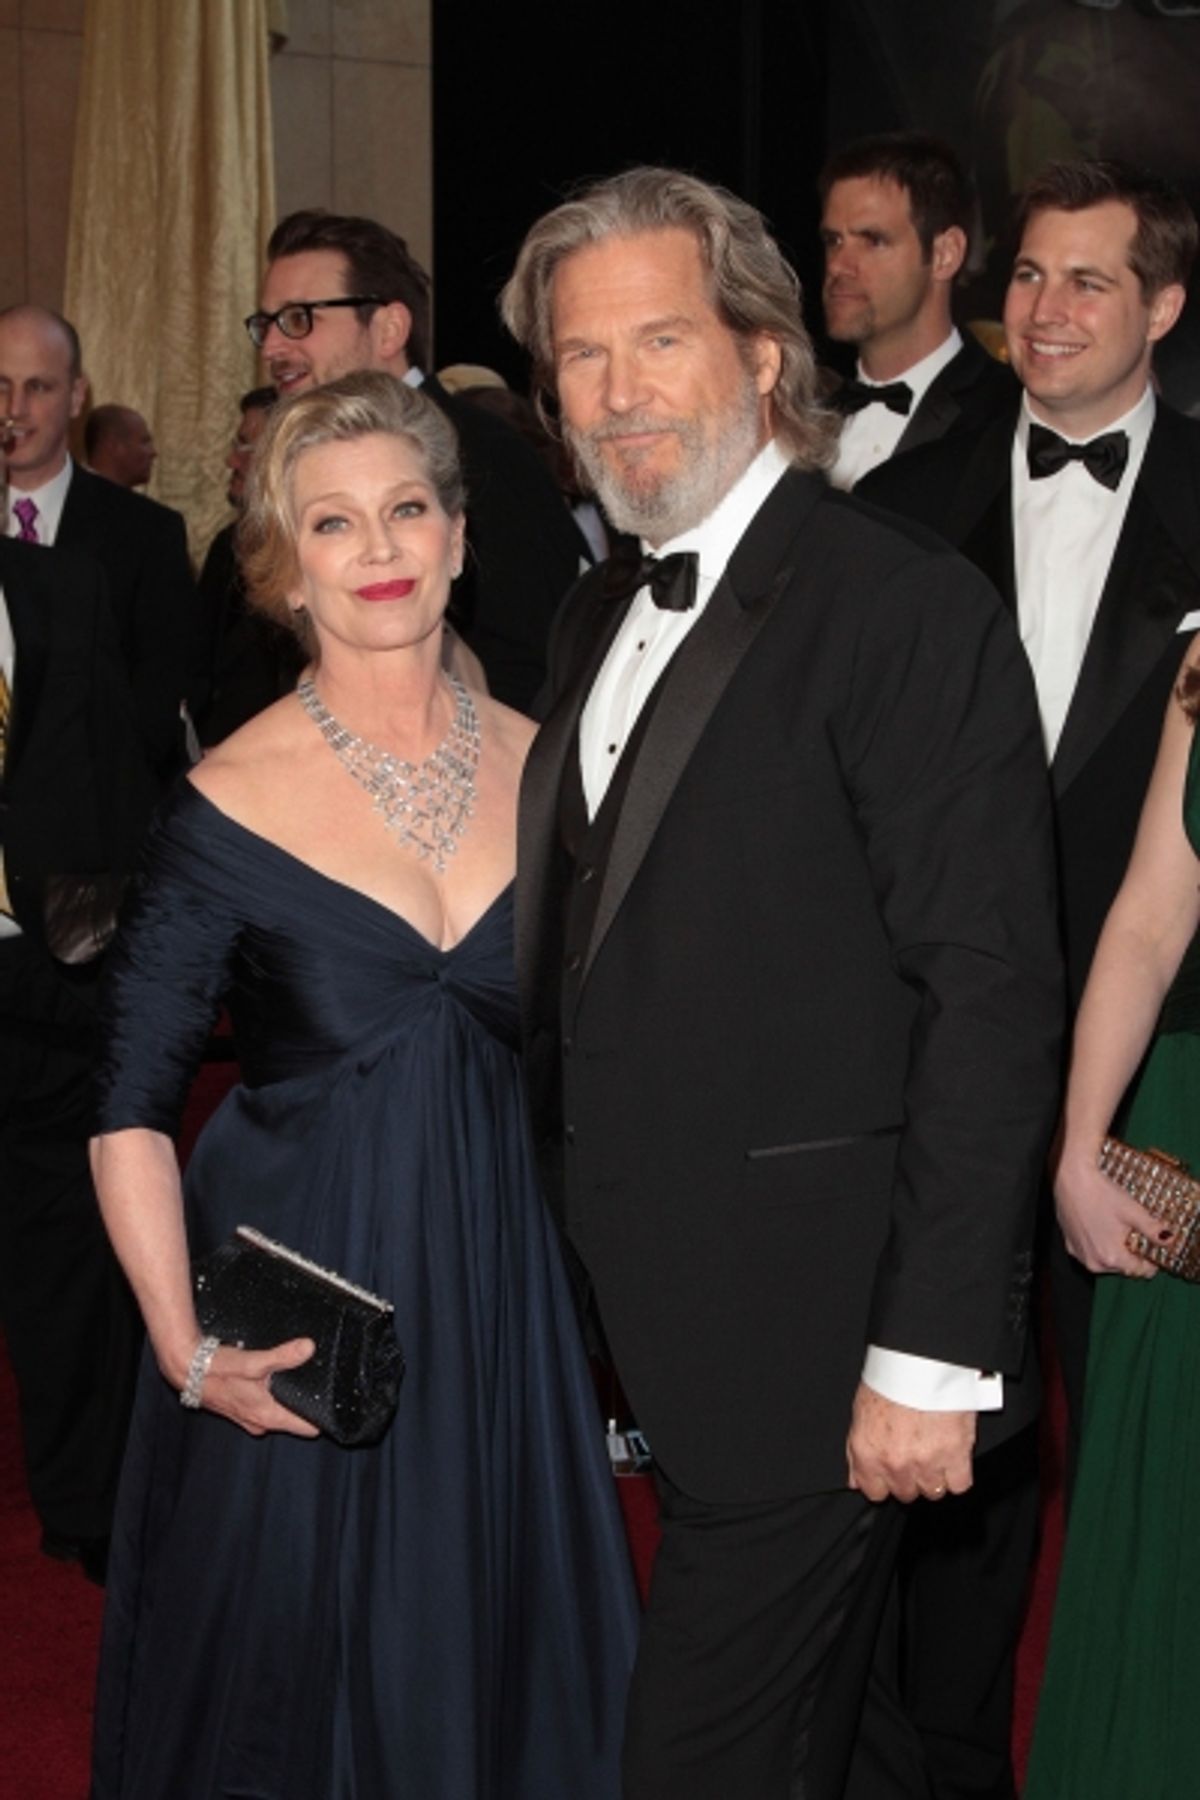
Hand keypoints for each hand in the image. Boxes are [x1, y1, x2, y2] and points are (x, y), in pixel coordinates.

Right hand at [193, 1337, 320, 1437]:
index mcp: (268, 1416)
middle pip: (295, 1421)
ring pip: (280, 1414)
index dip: (323, 1417)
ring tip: (299, 1380)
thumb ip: (282, 1356)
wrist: (187, 1370)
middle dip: (306, 1406)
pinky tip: (274, 1380)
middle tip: (318, 1384)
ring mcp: (250, 1419)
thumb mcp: (253, 1361)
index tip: (334, 1401)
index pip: (308, 1429)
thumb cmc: (218, 1369)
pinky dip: (273, 1398)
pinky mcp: (242, 1411)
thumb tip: (309, 1347)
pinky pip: (266, 1409)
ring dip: (288, 1401)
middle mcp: (260, 1423)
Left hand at [846, 1382, 974, 1502]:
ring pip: (933, 1491)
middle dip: (911, 1476)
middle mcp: (895, 1464)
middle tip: (916, 1453)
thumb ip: (857, 1452)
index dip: (885, 1482)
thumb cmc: (891, 1378)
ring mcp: (926, 1463)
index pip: (874, 1491)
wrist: (921, 1360)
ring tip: (935, 1450)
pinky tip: (954, 1455)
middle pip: (906, 1493)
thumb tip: (856, 1479)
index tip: (892, 1472)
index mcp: (868, 1452)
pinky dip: (959, 1473)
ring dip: (935, 1475)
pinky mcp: (955, 1457)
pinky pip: (959, 1485)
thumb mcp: (861, 1412)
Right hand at [1054, 1144, 1164, 1278]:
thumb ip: (1153, 1229)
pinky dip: (1098, 1246)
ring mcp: (1079, 1254)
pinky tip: (1100, 1228)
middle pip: (1122, 1268)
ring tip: (1118, 1230)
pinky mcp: (1069, 1245)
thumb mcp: (1133, 1211)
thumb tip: (1168, 1239)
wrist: (1072, 1179)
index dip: (1150, 1261)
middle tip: (1135, 1235)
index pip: (1138, 1271)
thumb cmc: (1101, 1194)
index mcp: (1111, 1257)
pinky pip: (1090, 1253)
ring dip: (1114, 1252)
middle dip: (1132, 1256)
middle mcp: (1094, 1262)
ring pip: (1105, 1262)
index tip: (1152, 1249)